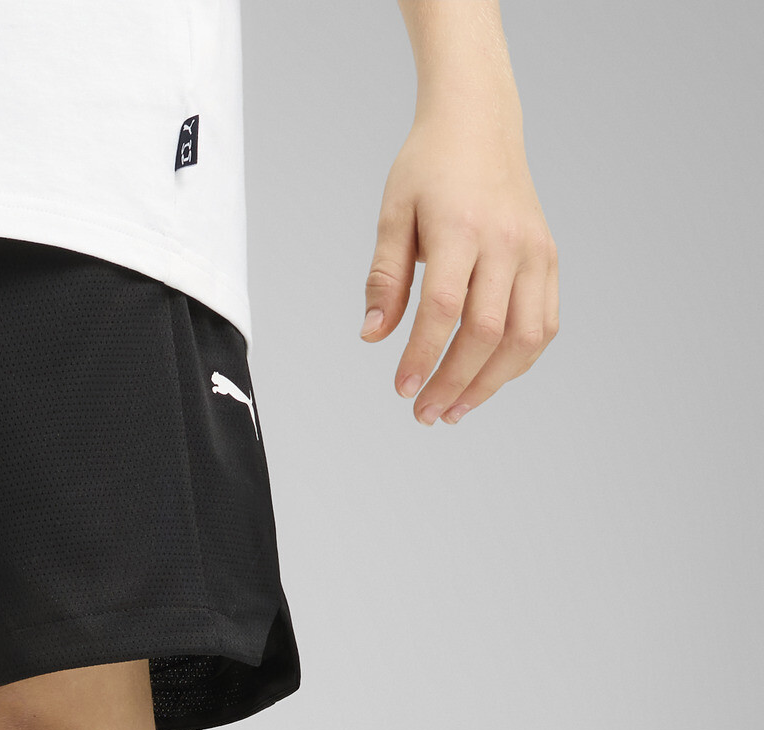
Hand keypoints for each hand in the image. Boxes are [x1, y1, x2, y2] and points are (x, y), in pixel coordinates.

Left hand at [361, 97, 557, 424]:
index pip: (444, 310)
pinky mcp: (549, 256)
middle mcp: (507, 242)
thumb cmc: (429, 169)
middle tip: (424, 414)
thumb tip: (373, 336)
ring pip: (525, 335)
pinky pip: (544, 322)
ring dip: (491, 383)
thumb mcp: (393, 214)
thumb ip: (384, 277)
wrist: (480, 123)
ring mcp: (535, 250)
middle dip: (454, 382)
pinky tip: (487, 378)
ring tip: (455, 409)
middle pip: (487, 332)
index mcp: (462, 229)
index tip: (402, 390)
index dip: (423, 357)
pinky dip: (519, 359)